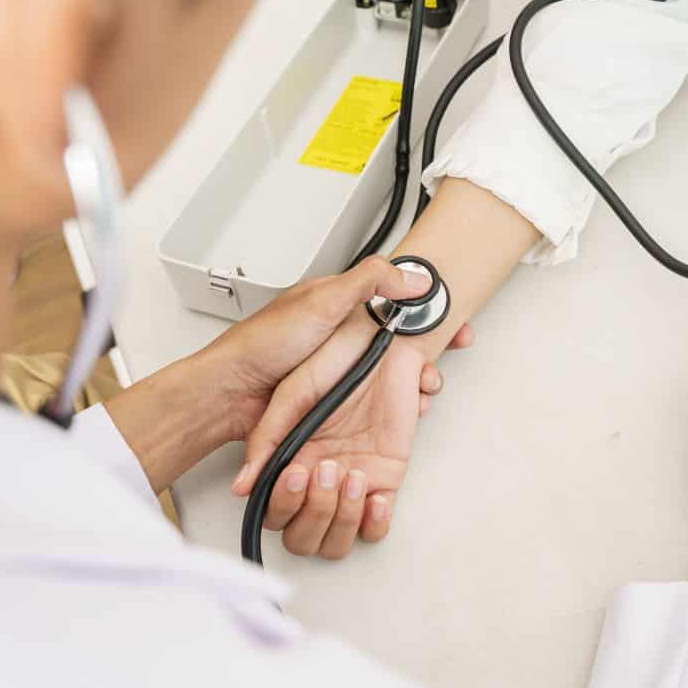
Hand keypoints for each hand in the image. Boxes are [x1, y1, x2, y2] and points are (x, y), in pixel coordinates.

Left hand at [200, 255, 468, 442]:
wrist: (231, 393)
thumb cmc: (264, 345)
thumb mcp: (321, 302)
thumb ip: (368, 282)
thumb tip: (414, 276)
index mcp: (341, 305)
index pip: (397, 301)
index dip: (429, 313)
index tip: (456, 328)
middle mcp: (343, 335)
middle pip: (400, 342)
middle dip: (427, 355)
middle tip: (440, 368)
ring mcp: (339, 368)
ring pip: (390, 374)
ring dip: (414, 384)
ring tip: (424, 394)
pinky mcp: (334, 398)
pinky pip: (372, 401)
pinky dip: (392, 407)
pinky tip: (402, 411)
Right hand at [231, 306, 472, 559]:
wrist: (386, 341)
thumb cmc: (340, 356)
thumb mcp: (294, 391)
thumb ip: (268, 436)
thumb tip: (242, 485)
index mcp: (293, 457)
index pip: (275, 511)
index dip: (283, 505)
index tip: (296, 472)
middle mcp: (319, 474)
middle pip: (304, 535)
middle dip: (315, 513)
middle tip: (326, 471)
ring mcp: (352, 480)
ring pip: (336, 538)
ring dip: (343, 519)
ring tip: (353, 477)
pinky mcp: (386, 478)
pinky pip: (375, 527)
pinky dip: (374, 524)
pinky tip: (375, 497)